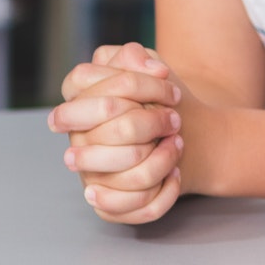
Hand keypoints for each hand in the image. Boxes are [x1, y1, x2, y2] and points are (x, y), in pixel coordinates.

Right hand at [49, 42, 185, 224]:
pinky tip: (175, 176)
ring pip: (124, 174)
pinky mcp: (110, 205)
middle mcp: (79, 146)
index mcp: (78, 110)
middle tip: (176, 120)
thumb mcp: (147, 67)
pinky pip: (133, 207)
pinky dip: (163, 192)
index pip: (91, 95)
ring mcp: (91, 177)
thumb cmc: (159, 99)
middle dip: (152, 122)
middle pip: (111, 131)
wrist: (186, 137)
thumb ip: (135, 56)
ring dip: (160, 160)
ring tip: (178, 145)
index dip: (137, 86)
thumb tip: (150, 68)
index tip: (170, 88)